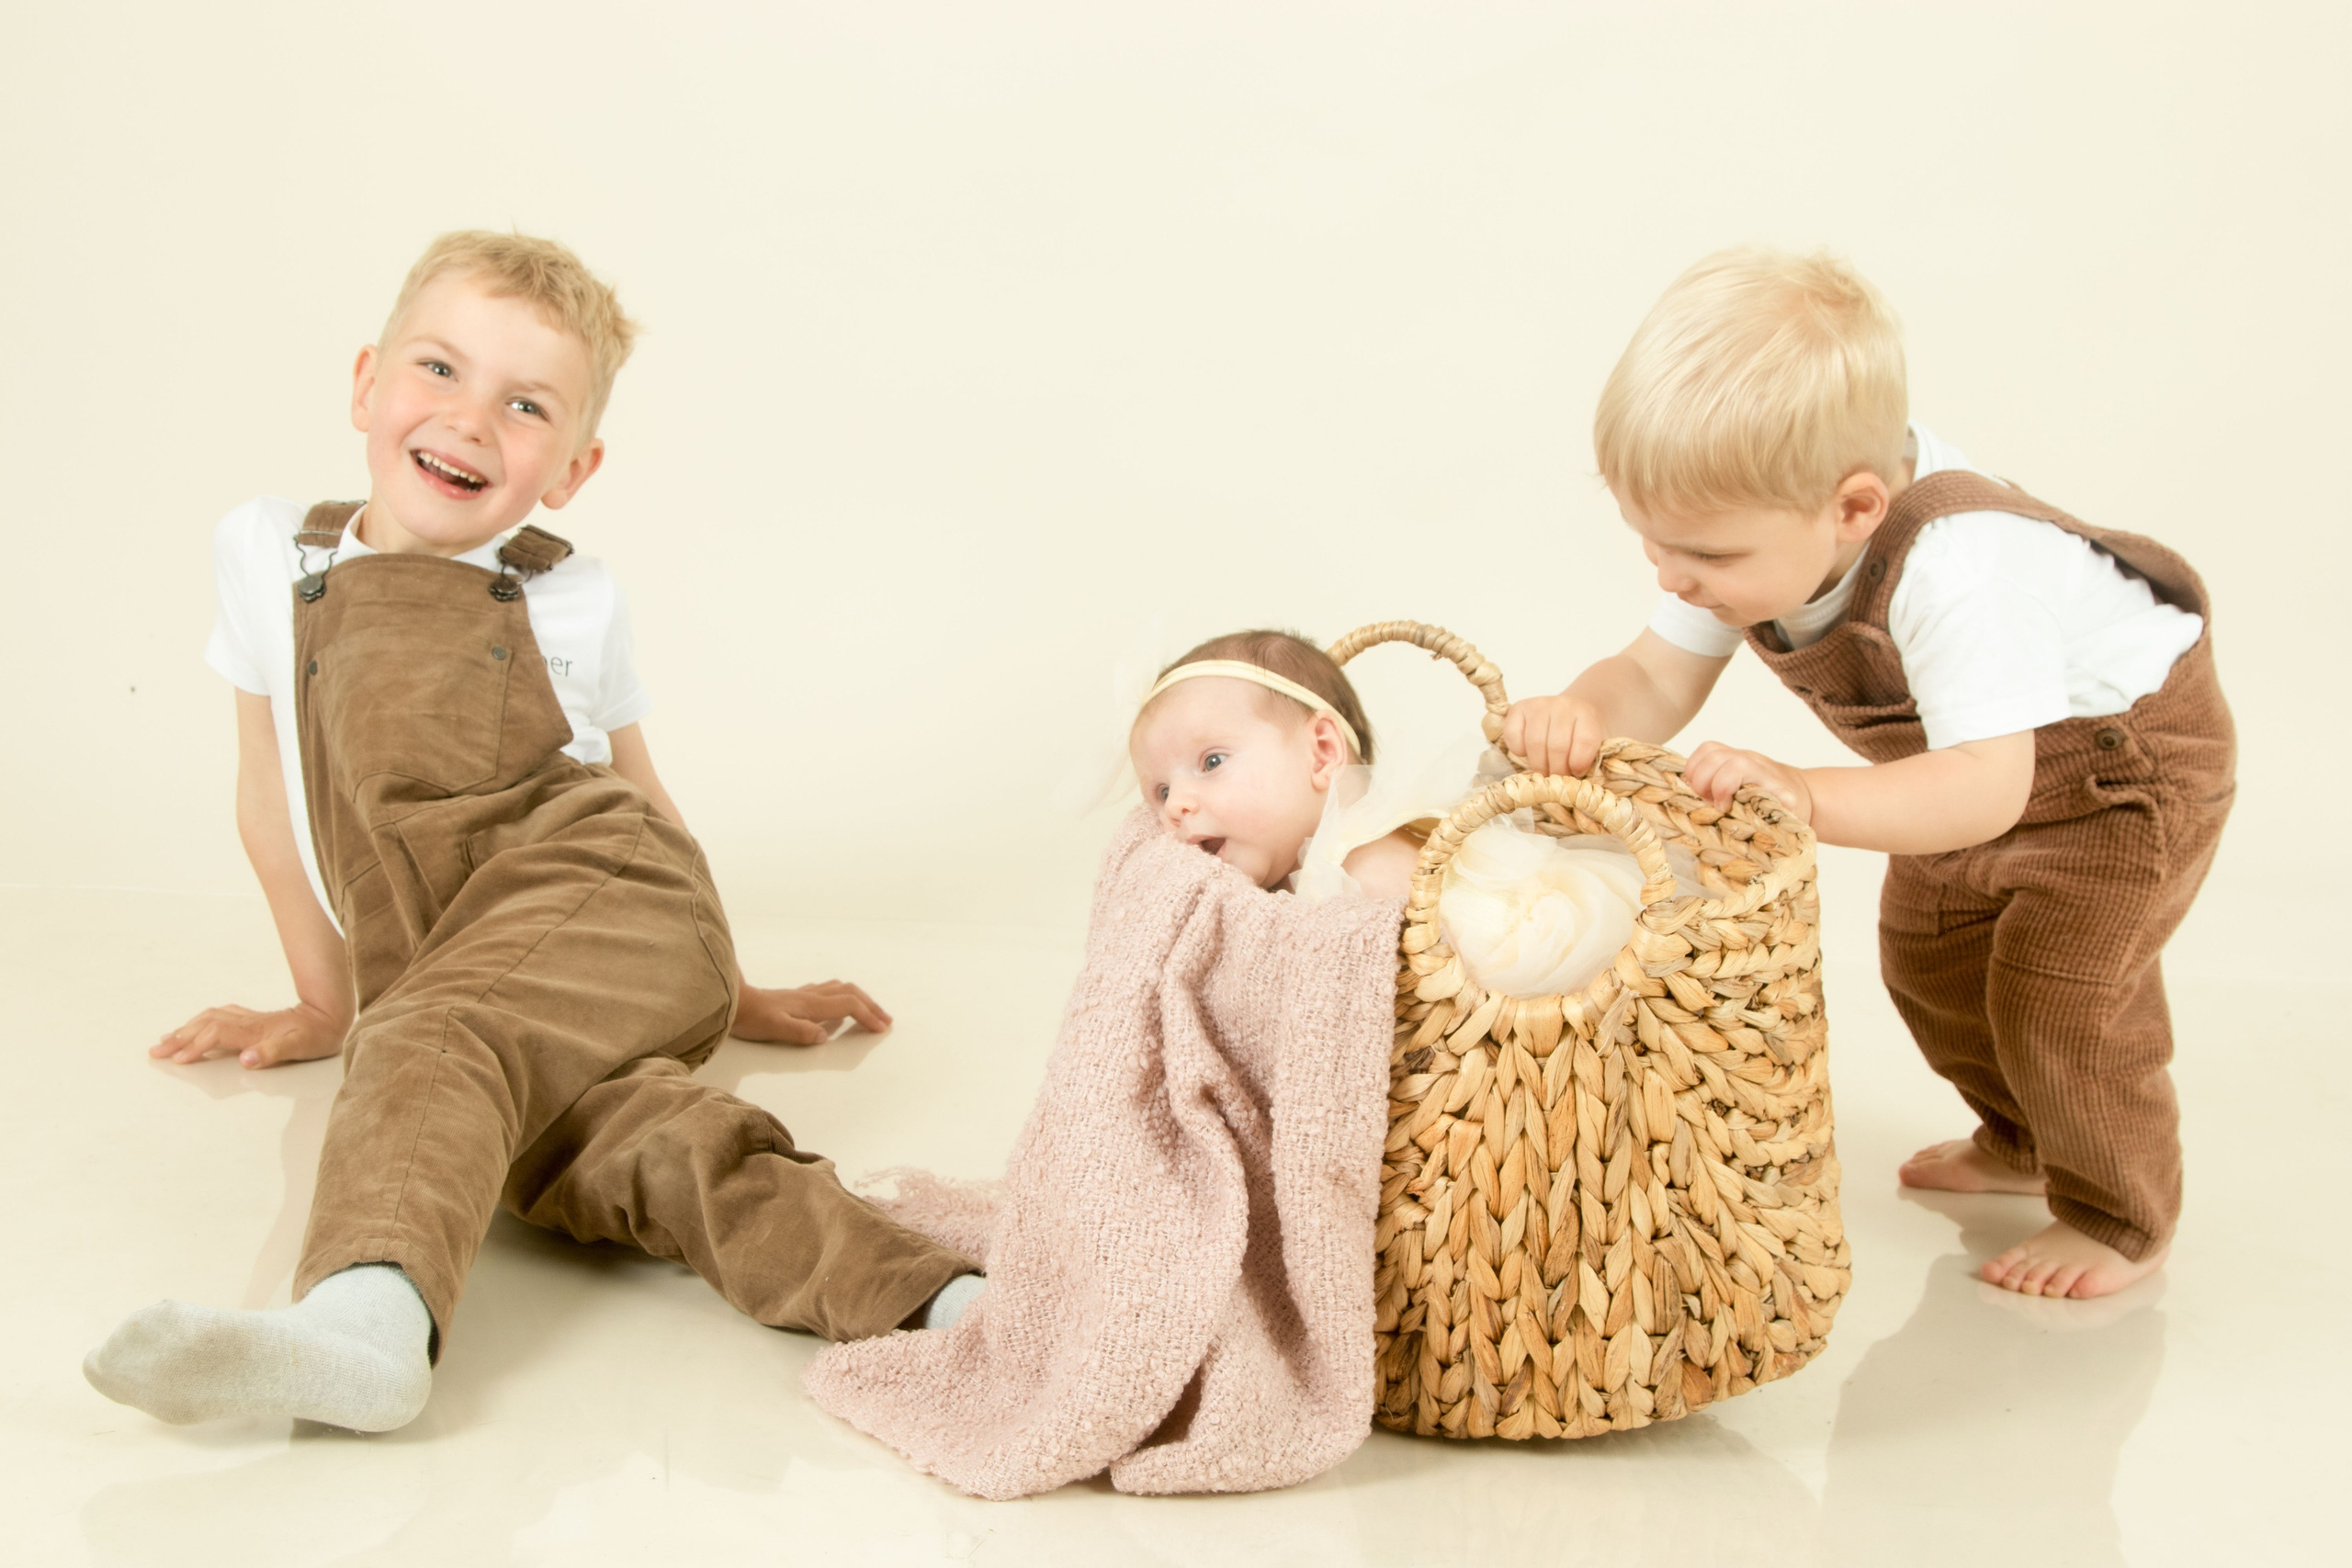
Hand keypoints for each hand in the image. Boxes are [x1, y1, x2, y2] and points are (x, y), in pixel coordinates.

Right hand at [152, 1001, 347, 1068]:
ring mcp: (249, 1018)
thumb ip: (273, 1052)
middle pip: (205, 1024)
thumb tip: (245, 1060)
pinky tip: (196, 1025)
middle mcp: (247, 1022)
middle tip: (155, 1050)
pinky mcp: (253, 1018)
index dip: (195, 1046)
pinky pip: (219, 1016)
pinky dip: (201, 1021)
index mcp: (254, 1031)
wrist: (331, 1014)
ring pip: (209, 1018)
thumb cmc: (316, 1034)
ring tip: (166, 1039)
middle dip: (179, 1037)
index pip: (215, 1035)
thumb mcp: (300, 1047)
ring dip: (186, 1028)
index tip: (176, 1060)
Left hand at [733, 980, 893, 1045]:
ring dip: (860, 998)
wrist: (732, 1002)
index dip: (867, 1016)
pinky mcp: (796, 996)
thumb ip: (801, 1032)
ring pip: (841, 988)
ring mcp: (804, 994)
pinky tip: (839, 1003)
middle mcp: (811, 996)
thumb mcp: (775, 1029)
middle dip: (871, 1006)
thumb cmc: (751, 1018)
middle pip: (851, 993)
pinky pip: (828, 990)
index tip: (881, 1029)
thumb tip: (824, 1036)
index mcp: (811, 1005)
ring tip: (870, 1010)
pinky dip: (844, 995)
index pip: (848, 1006)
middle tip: (886, 1020)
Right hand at [1501, 694, 1610, 776]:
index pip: (1585, 741)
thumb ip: (1589, 763)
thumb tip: (1573, 789)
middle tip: (1557, 780)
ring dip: (1539, 765)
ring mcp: (1539, 704)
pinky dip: (1519, 750)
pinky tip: (1528, 753)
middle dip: (1557, 771)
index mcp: (1587, 714)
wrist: (1571, 711)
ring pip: (1535, 743)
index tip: (1577, 773)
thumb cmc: (1581, 736)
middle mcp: (1564, 705)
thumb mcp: (1595, 746)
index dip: (1580, 763)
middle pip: (1557, 746)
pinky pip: (1513, 735)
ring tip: (1545, 771)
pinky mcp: (1519, 708)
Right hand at [1684, 742, 1814, 820]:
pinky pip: (1703, 752)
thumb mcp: (1792, 810)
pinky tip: (1700, 787)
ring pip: (1707, 751)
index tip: (1723, 807)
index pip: (1736, 767)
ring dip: (1695, 774)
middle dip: (1703, 782)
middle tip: (1709, 802)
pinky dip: (1694, 768)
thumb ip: (1785, 806)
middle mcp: (1748, 760)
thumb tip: (1783, 802)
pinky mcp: (1726, 757)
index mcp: (1763, 774)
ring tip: (1702, 794)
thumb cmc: (1790, 805)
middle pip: (1715, 757)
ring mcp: (1737, 755)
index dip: (1722, 786)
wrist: (1797, 789)